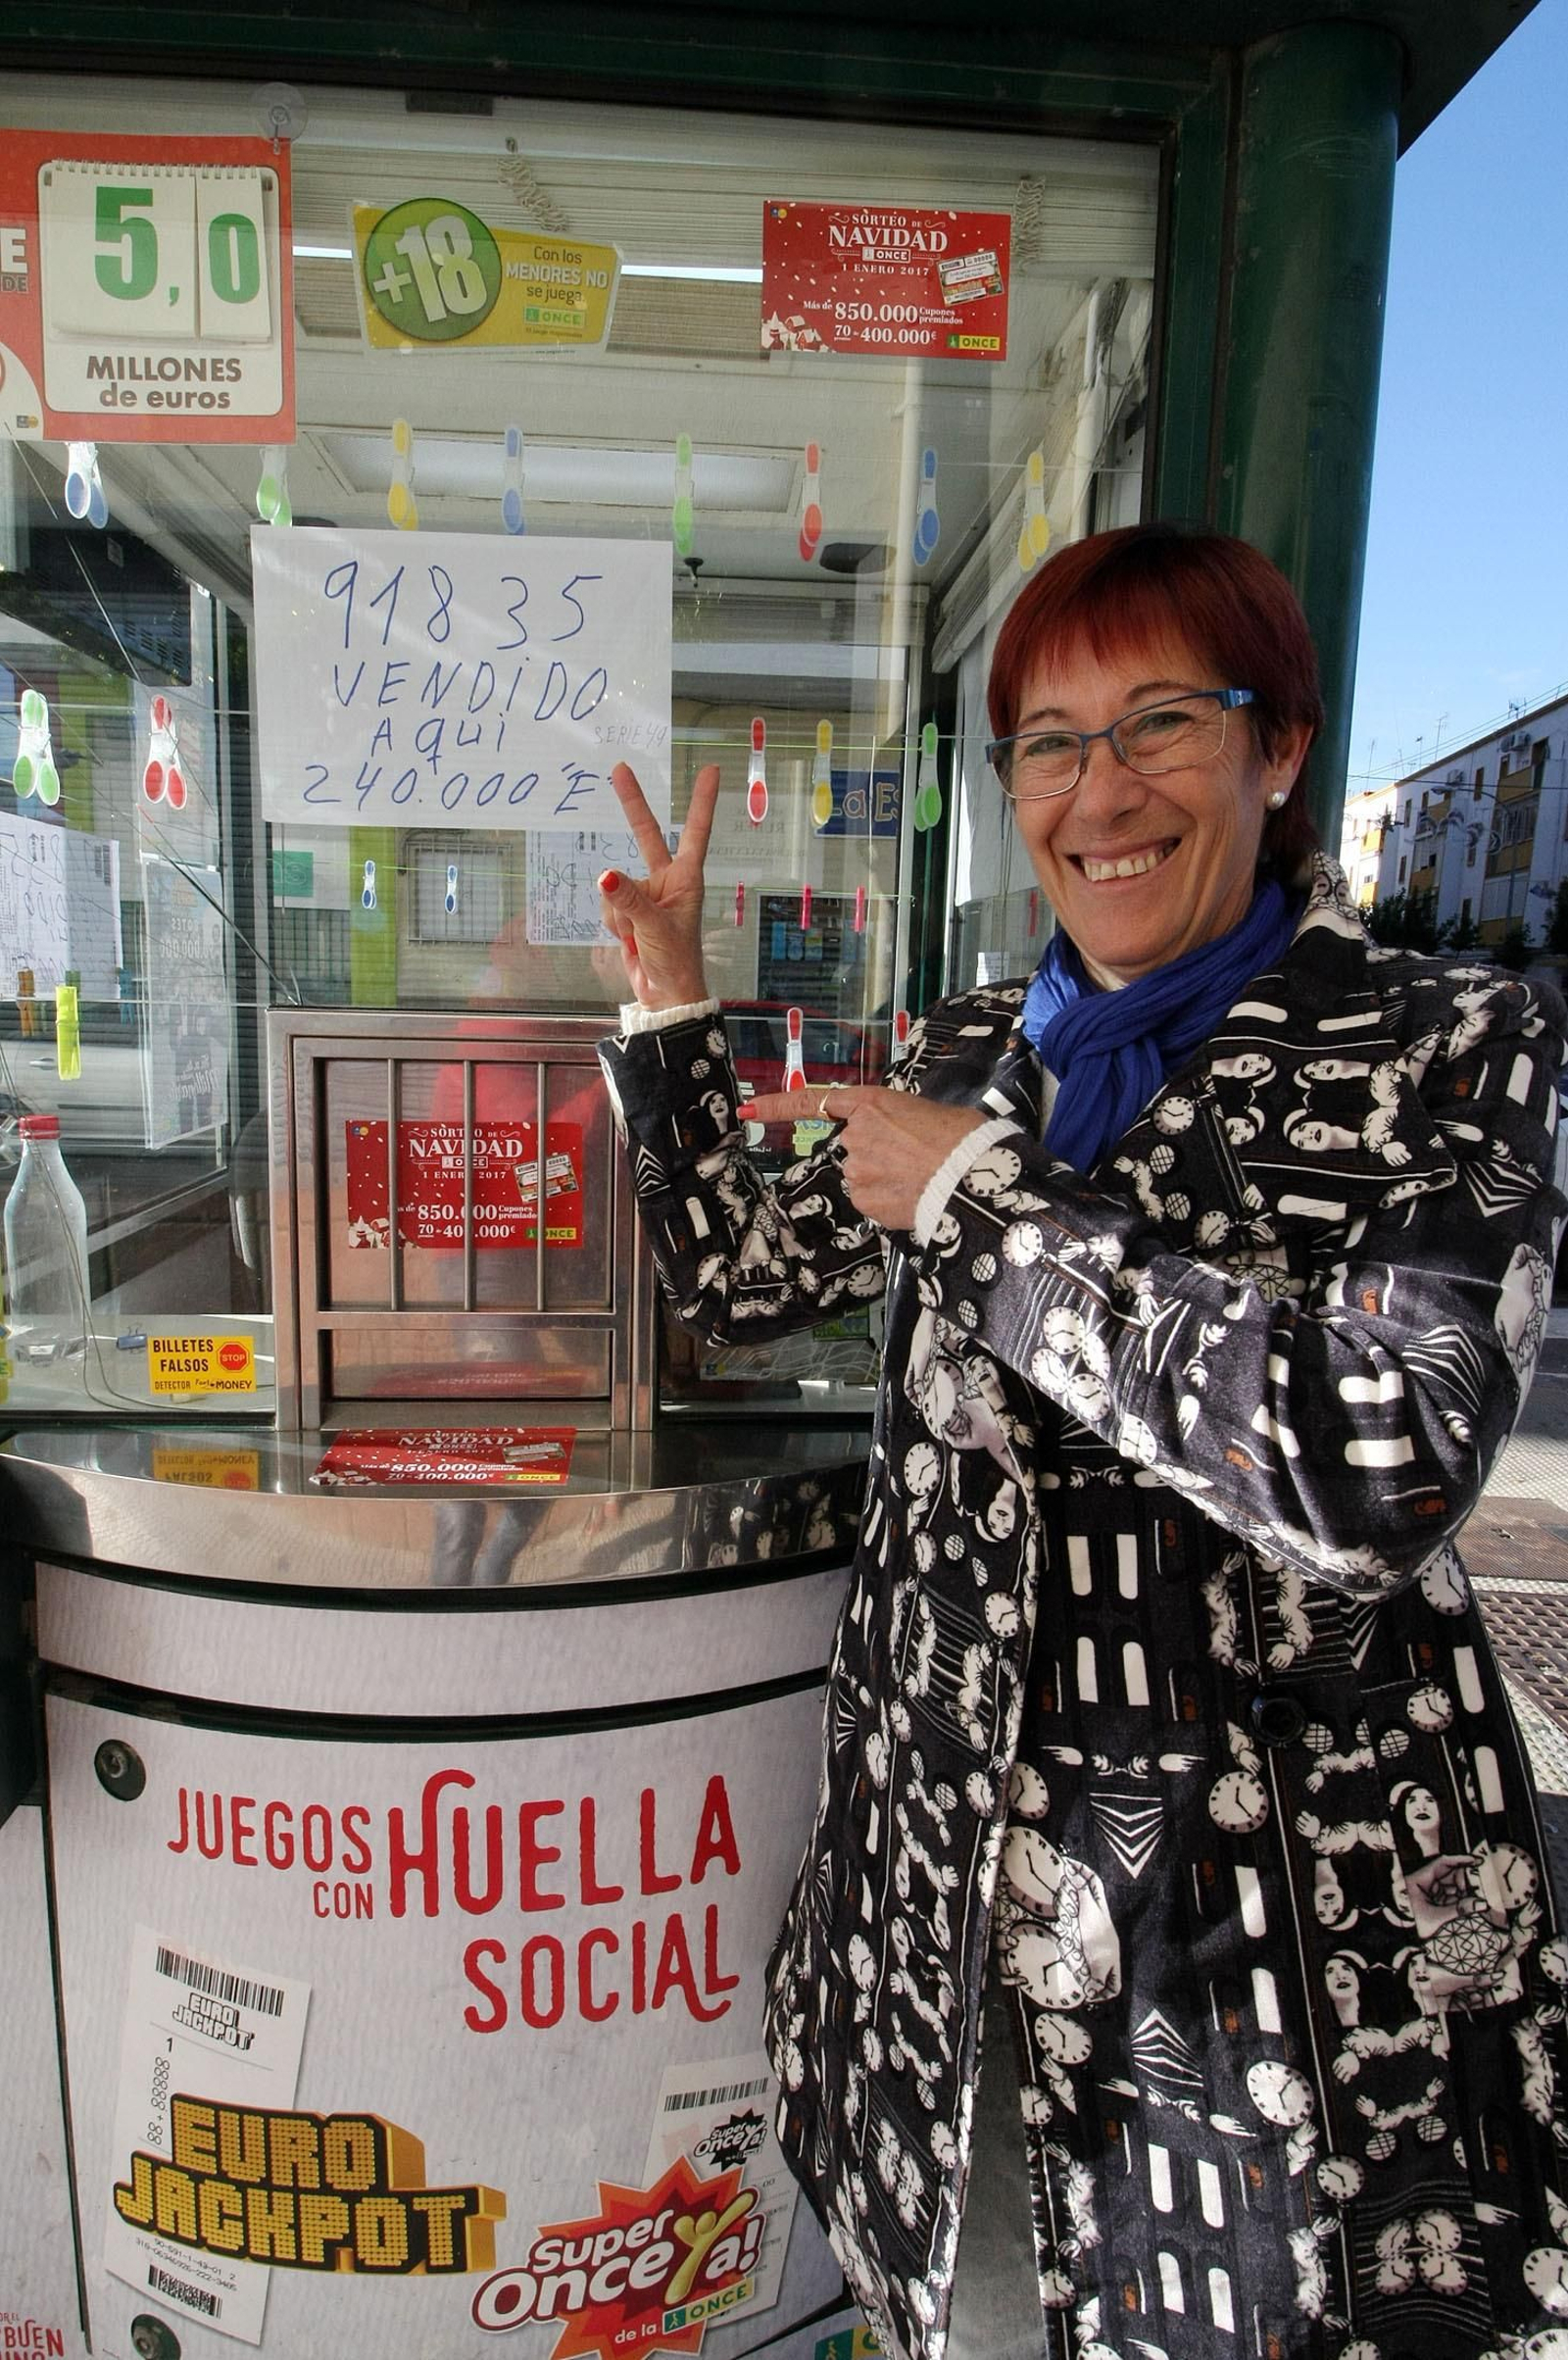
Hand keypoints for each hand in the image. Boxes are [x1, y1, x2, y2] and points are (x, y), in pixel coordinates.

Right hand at [598, 760, 718, 1009]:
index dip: (702, 801)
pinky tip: (629, 940)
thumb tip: (605, 876)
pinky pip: (609, 906)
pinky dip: (614, 924)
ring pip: (616, 886)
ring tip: (639, 937)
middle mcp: (667, 881)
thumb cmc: (676, 962)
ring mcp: (645, 896)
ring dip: (620, 913)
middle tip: (620, 768)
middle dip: (632, 805)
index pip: (695, 832)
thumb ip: (629, 901)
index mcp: (687, 879)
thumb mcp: (655, 929)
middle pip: (647, 836)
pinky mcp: (628, 912)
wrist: (665, 997)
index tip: (710, 770)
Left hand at [744, 1085, 986, 1231]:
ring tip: (921, 1177)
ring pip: (863, 1177)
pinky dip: (888, 1201)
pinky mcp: (864, 1201)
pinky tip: (913, 1195)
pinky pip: (871, 1201)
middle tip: (915, 1158)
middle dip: (878, 1155)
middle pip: (854, 1148)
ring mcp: (856, 1171)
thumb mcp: (926, 1112)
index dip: (778, 1106)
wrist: (972, 1175)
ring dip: (885, 1179)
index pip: (813, 1101)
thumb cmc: (962, 1137)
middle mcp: (854, 1136)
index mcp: (871, 1103)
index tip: (748, 1110)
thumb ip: (898, 1120)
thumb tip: (900, 1138)